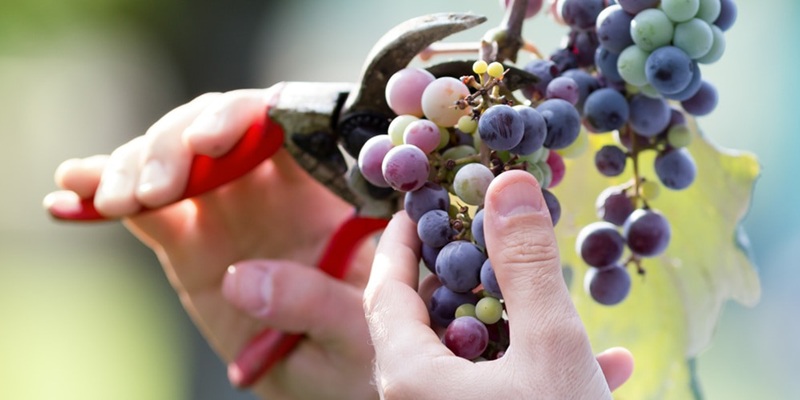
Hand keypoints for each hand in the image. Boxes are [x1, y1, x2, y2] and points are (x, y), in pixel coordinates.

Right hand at [44, 87, 377, 399]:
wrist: (330, 372)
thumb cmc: (364, 343)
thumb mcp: (360, 328)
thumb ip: (315, 301)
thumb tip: (244, 279)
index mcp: (324, 188)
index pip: (286, 125)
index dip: (245, 117)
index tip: (212, 138)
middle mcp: (271, 185)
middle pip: (218, 131)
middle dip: (179, 142)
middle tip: (160, 182)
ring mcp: (226, 209)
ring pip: (173, 160)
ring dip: (137, 165)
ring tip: (119, 197)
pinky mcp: (189, 240)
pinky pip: (145, 210)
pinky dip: (105, 194)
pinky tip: (71, 193)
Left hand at [363, 170, 633, 398]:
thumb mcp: (550, 347)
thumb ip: (527, 264)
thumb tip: (507, 184)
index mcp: (409, 378)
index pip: (385, 292)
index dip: (399, 244)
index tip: (416, 208)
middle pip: (423, 324)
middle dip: (460, 279)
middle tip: (487, 238)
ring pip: (468, 361)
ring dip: (510, 325)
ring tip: (546, 295)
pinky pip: (497, 395)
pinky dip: (535, 372)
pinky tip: (605, 368)